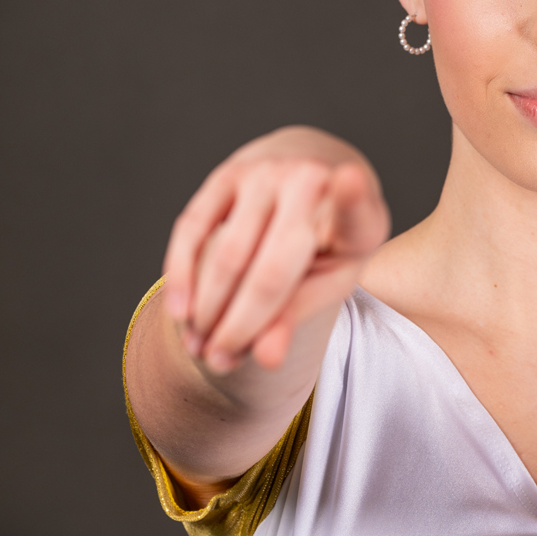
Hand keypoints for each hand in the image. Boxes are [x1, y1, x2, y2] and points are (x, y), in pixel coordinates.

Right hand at [163, 127, 388, 374]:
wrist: (305, 179)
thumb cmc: (323, 245)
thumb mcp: (328, 282)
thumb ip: (298, 315)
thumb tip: (266, 360)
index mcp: (356, 218)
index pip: (355, 211)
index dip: (352, 196)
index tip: (347, 180)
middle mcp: (312, 182)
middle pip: (273, 269)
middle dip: (241, 324)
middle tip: (218, 362)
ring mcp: (267, 173)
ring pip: (228, 254)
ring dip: (208, 308)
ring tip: (199, 348)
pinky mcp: (227, 173)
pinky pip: (193, 229)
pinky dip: (182, 274)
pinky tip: (180, 312)